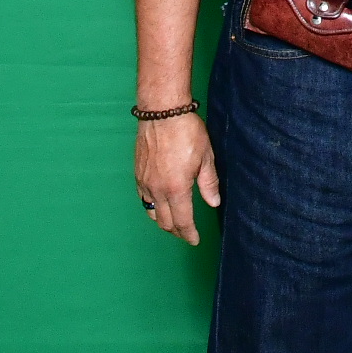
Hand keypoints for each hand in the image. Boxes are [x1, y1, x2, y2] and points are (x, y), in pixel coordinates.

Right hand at [134, 111, 219, 245]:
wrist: (161, 112)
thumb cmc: (186, 131)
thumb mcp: (206, 157)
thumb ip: (209, 183)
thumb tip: (213, 203)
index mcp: (177, 189)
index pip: (183, 221)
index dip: (189, 234)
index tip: (194, 240)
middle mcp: (157, 189)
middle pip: (165, 221)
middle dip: (176, 231)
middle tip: (186, 234)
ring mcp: (145, 182)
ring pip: (151, 212)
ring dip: (162, 221)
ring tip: (173, 223)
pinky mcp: (137, 173)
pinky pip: (143, 198)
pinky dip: (151, 206)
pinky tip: (158, 204)